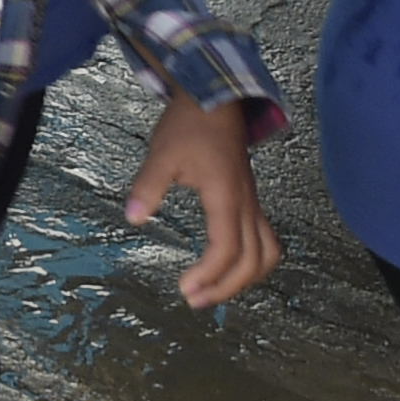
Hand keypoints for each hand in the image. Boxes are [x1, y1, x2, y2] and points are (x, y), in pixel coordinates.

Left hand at [126, 94, 280, 309]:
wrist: (215, 100)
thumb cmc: (189, 126)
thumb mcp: (161, 156)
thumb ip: (147, 187)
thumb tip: (132, 219)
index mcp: (227, 198)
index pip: (227, 250)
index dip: (209, 275)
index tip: (185, 289)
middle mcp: (247, 206)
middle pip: (252, 261)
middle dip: (227, 287)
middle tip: (195, 300)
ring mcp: (253, 203)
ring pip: (267, 253)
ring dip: (246, 279)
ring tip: (216, 291)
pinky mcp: (250, 200)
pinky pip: (265, 239)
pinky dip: (253, 261)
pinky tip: (231, 267)